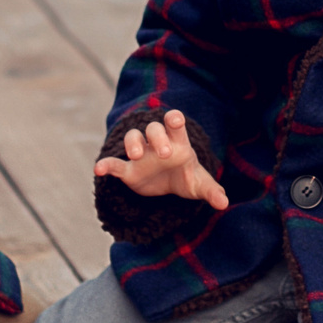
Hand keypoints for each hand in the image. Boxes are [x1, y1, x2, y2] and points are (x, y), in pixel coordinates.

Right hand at [94, 108, 229, 212]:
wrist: (170, 186)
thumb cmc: (187, 177)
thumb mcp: (200, 185)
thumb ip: (212, 191)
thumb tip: (224, 204)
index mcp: (178, 142)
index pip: (175, 123)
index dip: (174, 119)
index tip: (175, 120)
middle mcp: (158, 144)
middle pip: (154, 128)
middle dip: (157, 137)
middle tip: (165, 154)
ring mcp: (142, 154)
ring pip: (133, 138)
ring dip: (133, 144)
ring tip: (136, 156)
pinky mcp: (128, 170)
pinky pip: (115, 164)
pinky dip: (107, 165)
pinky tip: (99, 170)